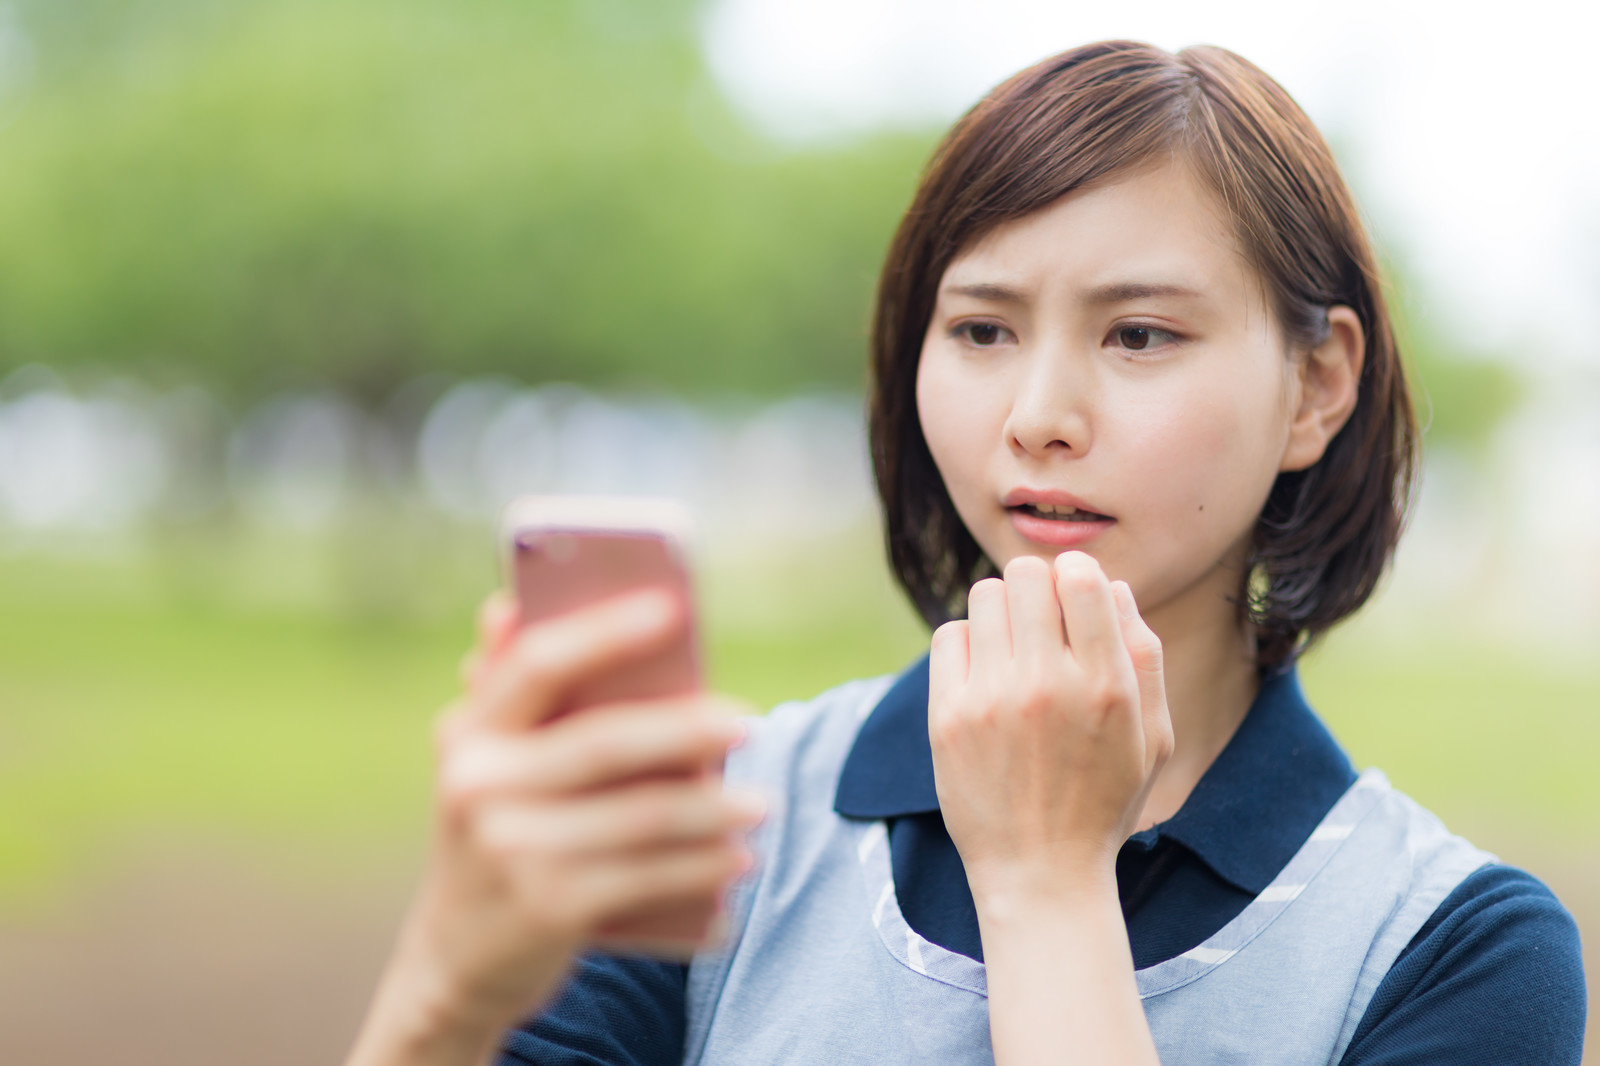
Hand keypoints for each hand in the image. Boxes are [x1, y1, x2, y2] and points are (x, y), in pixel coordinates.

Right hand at [348, 589, 760, 1065]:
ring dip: (713, 810)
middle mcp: (479, 787)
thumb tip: (507, 609)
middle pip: (605, 742)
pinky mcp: (549, 910)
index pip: (537, 665)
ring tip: (762, 803)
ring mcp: (512, 853)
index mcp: (467, 734)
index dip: (603, 632)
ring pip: (640, 816)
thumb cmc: (496, 834)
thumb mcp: (485, 766)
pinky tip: (739, 860)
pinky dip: (702, 868)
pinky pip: (648, 877)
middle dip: (686, 729)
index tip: (671, 608)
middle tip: (749, 721)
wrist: (452, 964)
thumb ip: (506, 692)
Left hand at [927, 551, 1171, 907]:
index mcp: (1109, 686)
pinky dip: (967, 645)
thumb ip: (1143, 656)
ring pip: (984, 596)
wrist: (1041, 873)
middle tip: (1039, 625)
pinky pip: (950, 635)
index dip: (1075, 575)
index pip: (1081, 577)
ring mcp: (992, 700)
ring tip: (1012, 651)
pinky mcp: (948, 717)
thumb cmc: (1104, 801)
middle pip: (1026, 574)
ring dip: (1000, 613)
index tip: (1072, 597)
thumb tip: (1108, 585)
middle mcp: (1049, 685)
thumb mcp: (1154, 737)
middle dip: (1035, 589)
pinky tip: (984, 675)